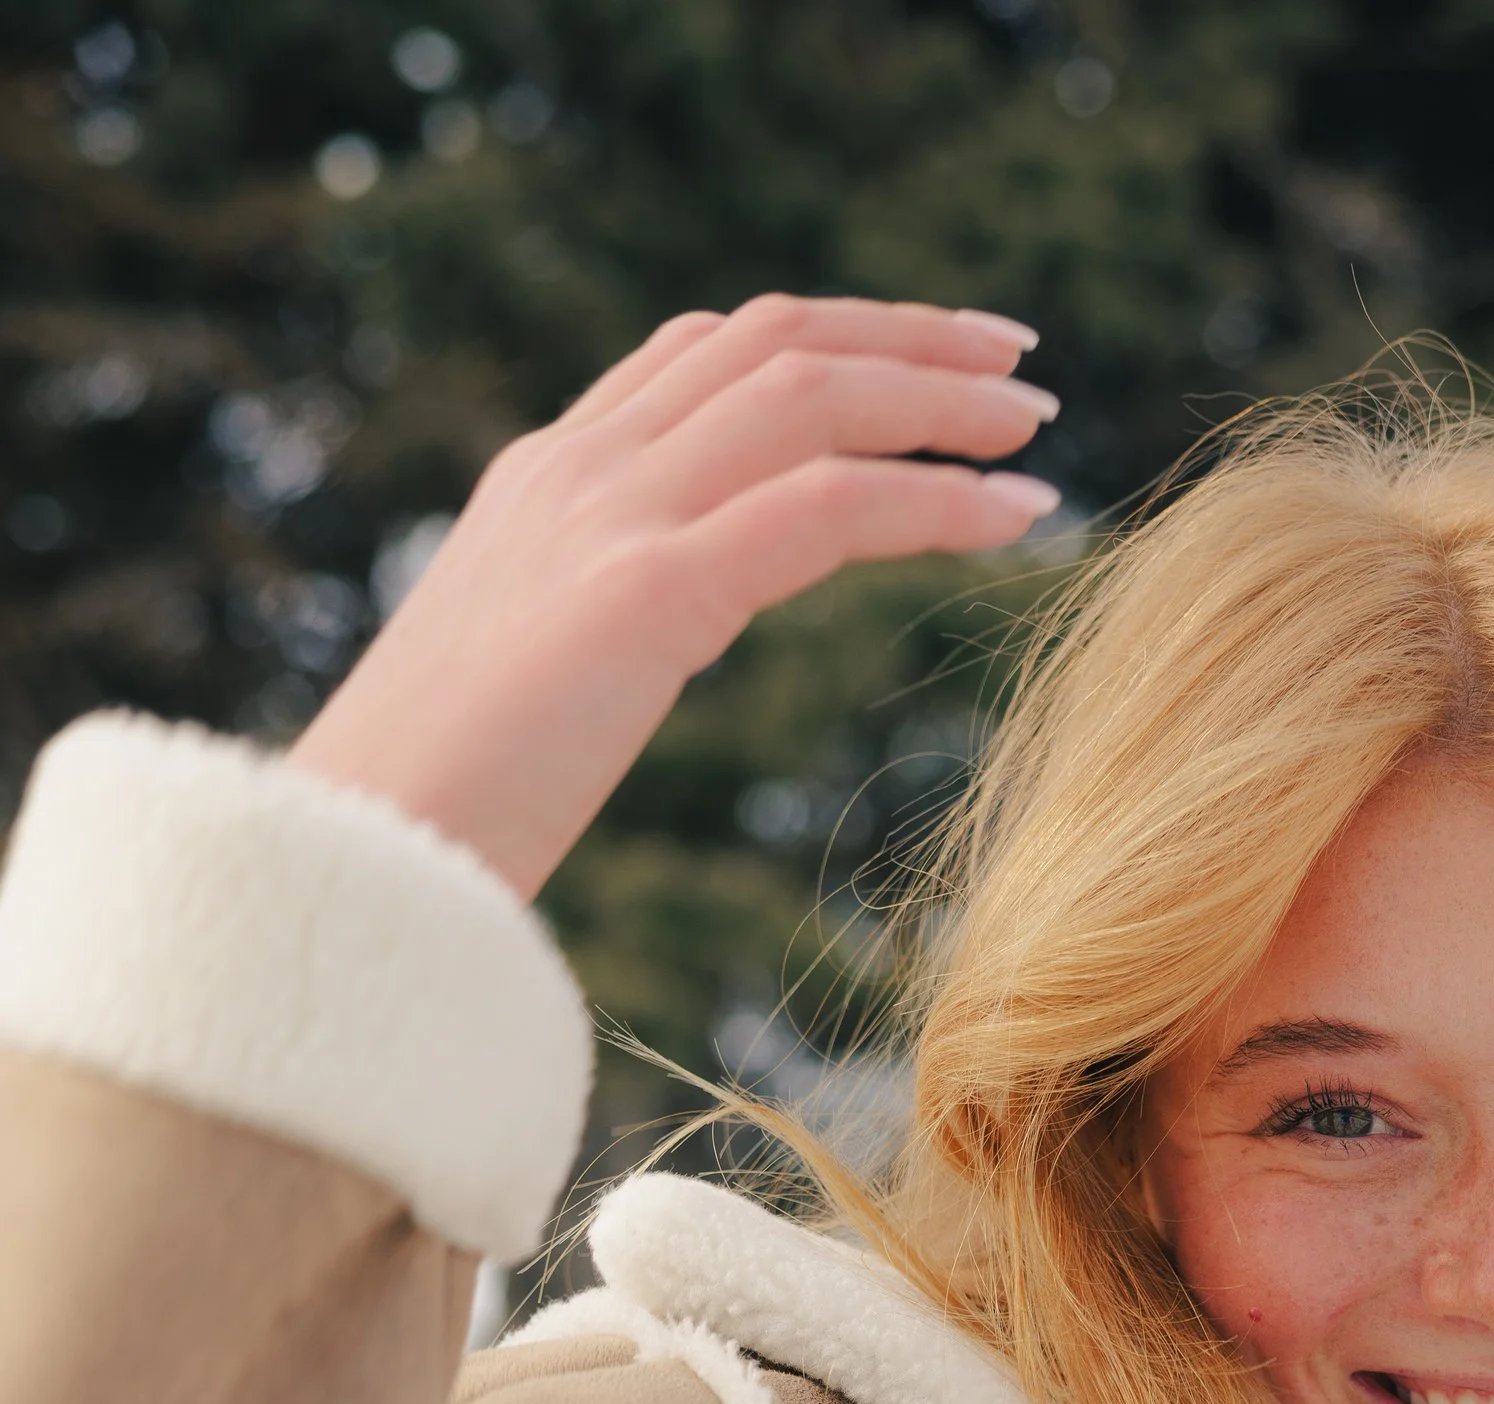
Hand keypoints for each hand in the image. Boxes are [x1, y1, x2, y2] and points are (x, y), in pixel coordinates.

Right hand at [291, 294, 1058, 899]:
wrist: (348, 867)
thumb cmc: (427, 827)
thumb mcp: (518, 703)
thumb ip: (583, 654)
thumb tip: (617, 684)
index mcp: (539, 490)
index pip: (696, 358)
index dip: (821, 341)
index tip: (919, 362)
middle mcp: (573, 475)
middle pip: (764, 340)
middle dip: (902, 339)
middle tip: (1015, 365)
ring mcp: (604, 521)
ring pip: (803, 392)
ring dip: (936, 397)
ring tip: (1036, 429)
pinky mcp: (643, 594)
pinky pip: (825, 505)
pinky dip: (936, 497)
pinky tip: (1016, 516)